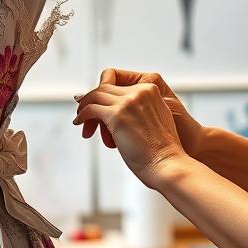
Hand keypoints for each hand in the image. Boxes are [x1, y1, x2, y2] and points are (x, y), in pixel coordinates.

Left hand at [73, 80, 187, 187]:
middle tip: (84, 113)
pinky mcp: (116, 116)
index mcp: (150, 90)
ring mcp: (127, 102)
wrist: (167, 164)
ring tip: (80, 118)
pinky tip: (80, 123)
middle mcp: (139, 92)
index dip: (105, 93)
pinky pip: (90, 109)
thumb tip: (119, 110)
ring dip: (84, 106)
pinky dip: (82, 115)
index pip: (119, 83)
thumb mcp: (156, 120)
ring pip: (95, 95)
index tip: (97, 103)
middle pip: (105, 87)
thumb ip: (141, 109)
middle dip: (92, 100)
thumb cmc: (161, 151)